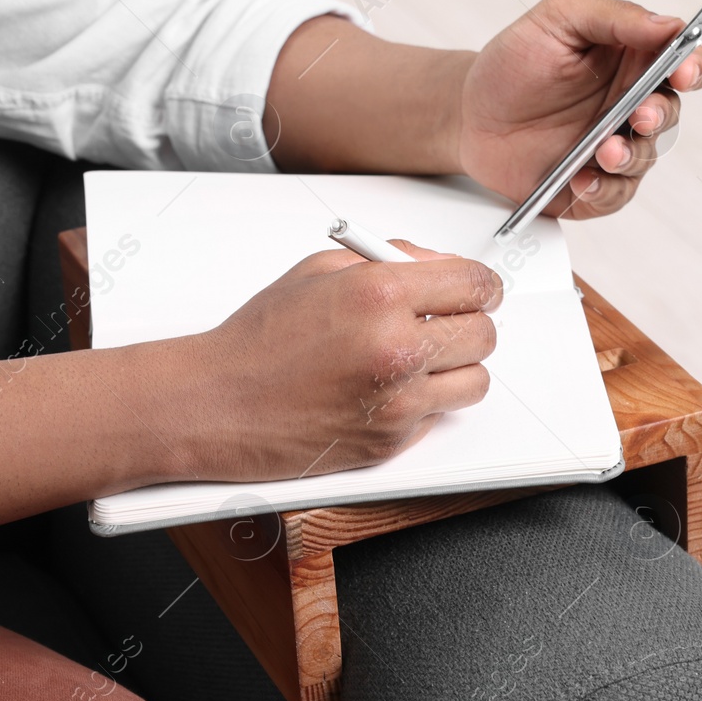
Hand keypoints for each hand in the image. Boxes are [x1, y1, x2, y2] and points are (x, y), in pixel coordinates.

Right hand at [155, 243, 501, 481]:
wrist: (218, 403)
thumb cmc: (259, 340)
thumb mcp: (320, 270)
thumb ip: (389, 260)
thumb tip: (438, 266)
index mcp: (380, 294)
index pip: (475, 284)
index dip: (481, 286)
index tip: (476, 290)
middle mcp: (396, 349)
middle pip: (484, 334)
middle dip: (467, 324)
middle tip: (442, 322)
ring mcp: (397, 401)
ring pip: (475, 381)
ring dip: (457, 368)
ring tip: (422, 359)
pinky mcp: (391, 441)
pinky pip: (440, 415)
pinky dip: (425, 402)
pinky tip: (389, 389)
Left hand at [456, 0, 701, 219]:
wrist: (468, 114)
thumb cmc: (513, 64)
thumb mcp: (557, 19)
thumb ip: (613, 16)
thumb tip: (668, 24)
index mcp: (633, 59)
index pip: (684, 61)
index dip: (693, 66)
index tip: (683, 70)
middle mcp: (631, 104)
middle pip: (671, 112)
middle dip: (660, 115)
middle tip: (640, 115)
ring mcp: (615, 146)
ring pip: (646, 157)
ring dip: (630, 156)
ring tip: (604, 152)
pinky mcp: (593, 184)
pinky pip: (614, 194)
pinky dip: (603, 191)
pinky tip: (583, 182)